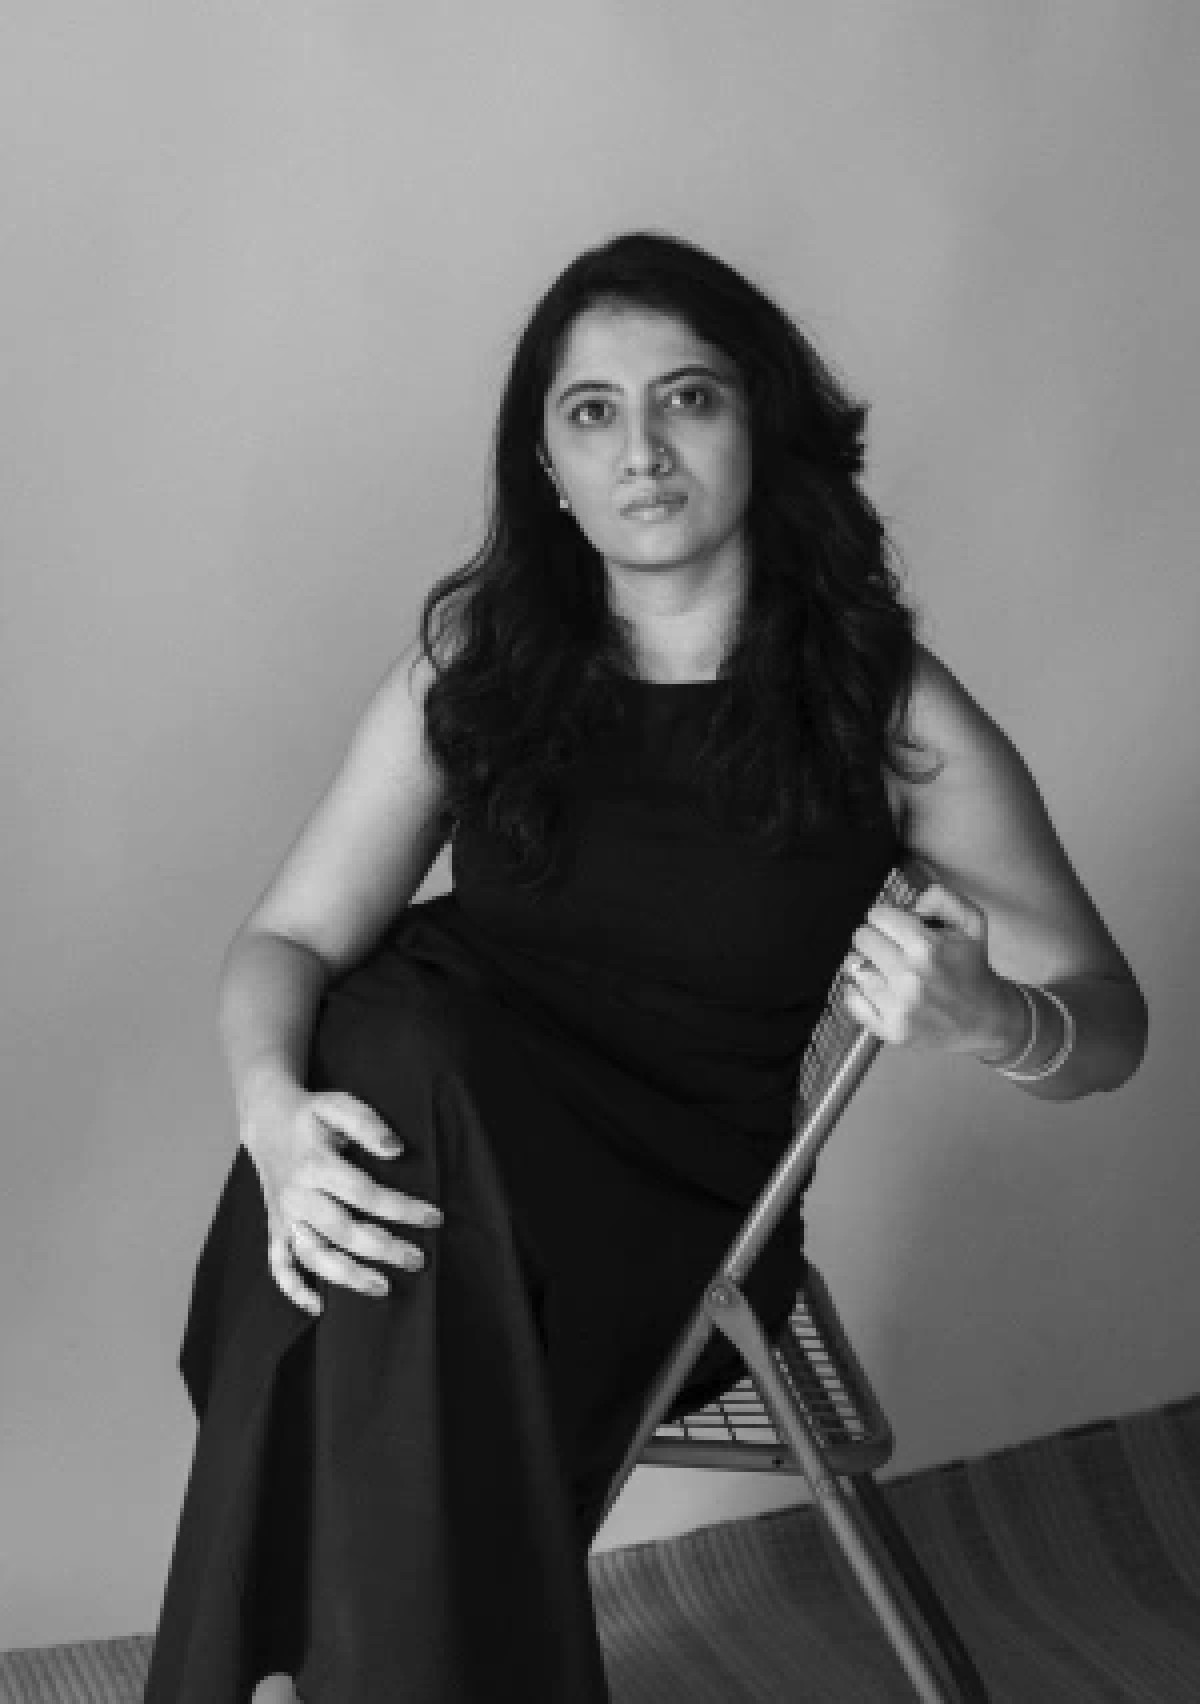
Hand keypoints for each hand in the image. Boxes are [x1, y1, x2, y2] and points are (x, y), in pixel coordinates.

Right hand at [241, 1079, 442, 1315]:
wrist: (266, 1120)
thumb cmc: (311, 1114)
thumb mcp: (338, 1105)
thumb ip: (367, 1124)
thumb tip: (396, 1150)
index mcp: (315, 1164)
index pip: (364, 1193)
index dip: (401, 1209)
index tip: (434, 1218)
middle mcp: (298, 1195)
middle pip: (342, 1231)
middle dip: (383, 1249)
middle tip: (418, 1260)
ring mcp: (284, 1216)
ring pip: (313, 1255)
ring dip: (346, 1276)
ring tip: (383, 1287)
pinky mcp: (276, 1228)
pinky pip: (279, 1264)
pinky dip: (294, 1288)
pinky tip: (319, 1306)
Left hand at [840, 880, 1023, 1057]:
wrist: (988, 1021)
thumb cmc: (973, 969)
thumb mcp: (971, 922)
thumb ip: (941, 898)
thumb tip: (909, 903)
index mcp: (925, 948)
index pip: (876, 915)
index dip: (884, 916)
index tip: (890, 923)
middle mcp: (908, 978)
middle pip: (861, 938)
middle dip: (874, 936)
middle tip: (887, 945)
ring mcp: (897, 1007)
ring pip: (853, 967)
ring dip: (867, 963)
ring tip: (886, 968)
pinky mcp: (890, 1030)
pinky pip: (852, 1000)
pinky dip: (858, 991)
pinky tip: (878, 988)